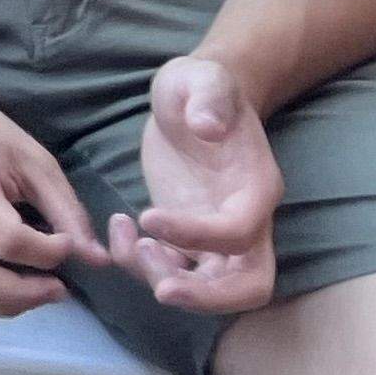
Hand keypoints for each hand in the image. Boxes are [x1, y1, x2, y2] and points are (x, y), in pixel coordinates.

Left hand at [98, 57, 279, 313]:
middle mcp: (248, 220)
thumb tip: (208, 126)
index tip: (148, 216)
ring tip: (131, 245)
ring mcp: (219, 235)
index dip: (198, 235)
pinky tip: (118, 231)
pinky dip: (145, 265)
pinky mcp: (190, 238)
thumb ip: (209, 96)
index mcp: (257, 187)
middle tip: (159, 286)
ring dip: (169, 281)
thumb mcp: (202, 78)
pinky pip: (176, 271)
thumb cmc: (203, 86)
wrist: (197, 98)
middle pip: (249, 286)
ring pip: (214, 290)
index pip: (239, 232)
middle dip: (207, 296)